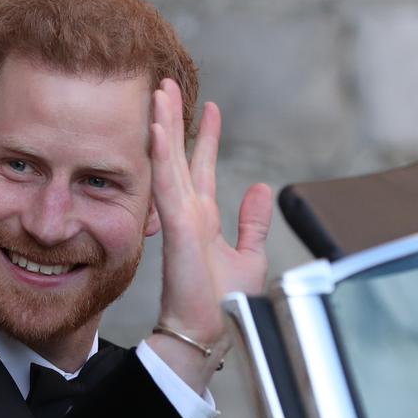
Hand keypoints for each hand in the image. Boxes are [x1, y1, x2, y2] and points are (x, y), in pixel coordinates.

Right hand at [147, 79, 271, 390]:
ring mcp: (179, 219)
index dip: (205, 137)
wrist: (209, 332)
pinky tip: (157, 128)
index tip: (209, 108)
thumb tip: (260, 188)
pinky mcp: (177, 228)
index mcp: (203, 220)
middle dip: (174, 120)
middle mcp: (188, 214)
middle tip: (167, 85)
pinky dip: (162, 155)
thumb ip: (252, 222)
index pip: (202, 168)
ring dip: (163, 126)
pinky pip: (167, 184)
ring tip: (160, 92)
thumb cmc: (223, 304)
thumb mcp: (248, 255)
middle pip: (178, 157)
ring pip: (168, 162)